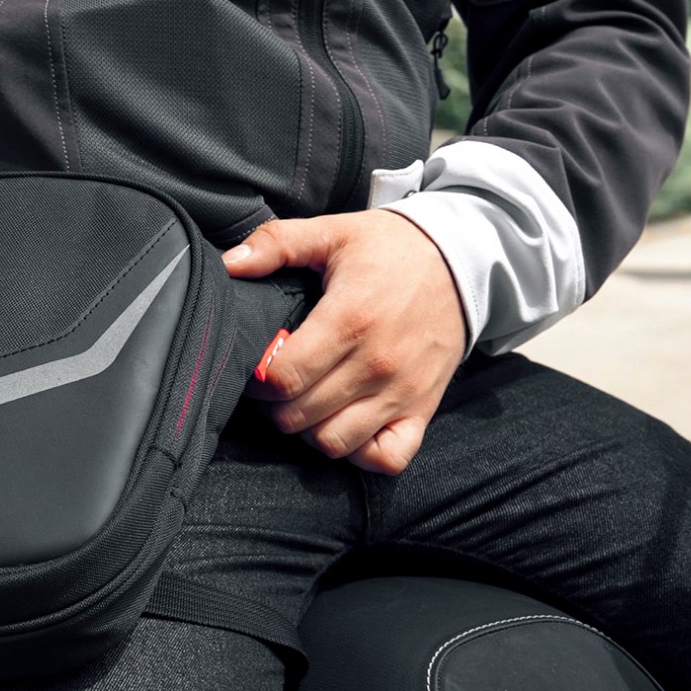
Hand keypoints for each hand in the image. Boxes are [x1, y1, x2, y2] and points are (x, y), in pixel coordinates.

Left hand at [223, 209, 467, 474]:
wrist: (462, 260)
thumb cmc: (389, 249)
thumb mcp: (331, 232)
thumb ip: (275, 244)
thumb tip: (228, 265)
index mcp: (349, 319)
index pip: (283, 377)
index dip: (257, 378)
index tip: (257, 364)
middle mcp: (377, 363)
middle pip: (299, 416)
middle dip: (274, 405)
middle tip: (275, 384)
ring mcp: (402, 391)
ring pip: (333, 442)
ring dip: (308, 430)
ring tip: (304, 403)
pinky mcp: (424, 409)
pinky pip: (387, 458)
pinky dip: (360, 453)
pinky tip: (344, 425)